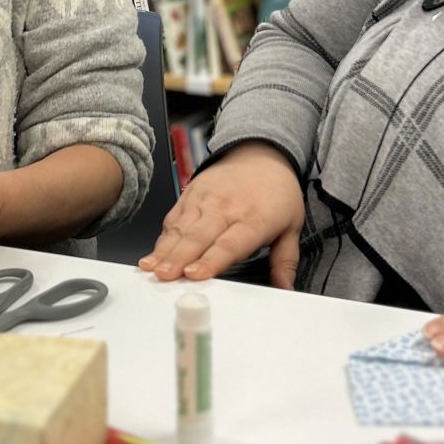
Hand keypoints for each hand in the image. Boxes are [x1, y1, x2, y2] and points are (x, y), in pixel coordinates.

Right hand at [138, 142, 304, 288]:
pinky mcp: (190, 194)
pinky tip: (154, 253)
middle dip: (179, 258)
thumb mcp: (292, 225)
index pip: (229, 244)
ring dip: (165, 249)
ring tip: (150, 268)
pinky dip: (163, 236)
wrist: (260, 153)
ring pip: (181, 228)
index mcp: (254, 220)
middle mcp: (226, 209)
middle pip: (199, 237)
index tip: (195, 274)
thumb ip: (286, 261)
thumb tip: (286, 289)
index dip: (211, 260)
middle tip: (164, 276)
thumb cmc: (276, 192)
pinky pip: (174, 218)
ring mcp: (205, 200)